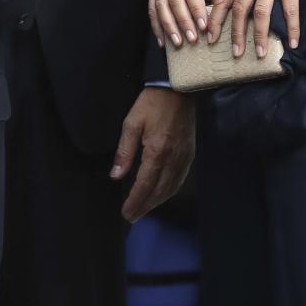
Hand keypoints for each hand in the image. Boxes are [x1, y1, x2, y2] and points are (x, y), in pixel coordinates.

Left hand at [110, 88, 194, 222]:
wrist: (178, 90)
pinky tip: (162, 194)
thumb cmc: (151, 104)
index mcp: (157, 151)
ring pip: (171, 187)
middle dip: (145, 206)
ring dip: (157, 202)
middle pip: (159, 191)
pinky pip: (180, 179)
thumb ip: (124, 152)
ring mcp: (184, 157)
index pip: (145, 184)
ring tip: (144, 209)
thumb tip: (116, 176)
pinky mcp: (190, 154)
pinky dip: (170, 191)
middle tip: (133, 216)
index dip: (136, 201)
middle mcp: (173, 158)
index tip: (127, 213)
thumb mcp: (131, 123)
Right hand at [150, 0, 218, 48]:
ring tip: (177, 43)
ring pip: (162, 6)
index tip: (204, 26)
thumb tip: (222, 7)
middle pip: (176, 1)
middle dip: (183, 22)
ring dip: (168, 26)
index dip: (196, 10)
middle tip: (192, 40)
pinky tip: (162, 39)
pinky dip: (155, 24)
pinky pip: (152, 7)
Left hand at [207, 0, 305, 56]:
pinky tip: (292, 43)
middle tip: (235, 53)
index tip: (210, 38)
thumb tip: (231, 6)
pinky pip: (290, 11)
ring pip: (262, 13)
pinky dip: (291, 29)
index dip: (215, 20)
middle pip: (240, 9)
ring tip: (260, 53)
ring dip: (260, 36)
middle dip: (236, 34)